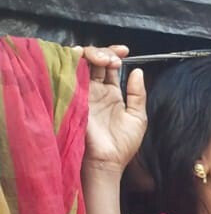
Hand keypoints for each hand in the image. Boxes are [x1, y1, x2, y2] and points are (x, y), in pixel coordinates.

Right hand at [83, 45, 145, 172]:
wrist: (107, 162)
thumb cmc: (122, 145)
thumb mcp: (138, 117)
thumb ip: (138, 94)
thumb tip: (138, 72)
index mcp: (110, 93)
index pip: (109, 65)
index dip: (115, 54)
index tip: (125, 52)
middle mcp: (95, 89)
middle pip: (94, 59)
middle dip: (104, 52)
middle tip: (114, 60)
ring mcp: (83, 92)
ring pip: (80, 62)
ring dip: (92, 54)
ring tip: (105, 60)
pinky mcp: (73, 96)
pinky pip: (69, 73)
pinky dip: (75, 61)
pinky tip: (85, 60)